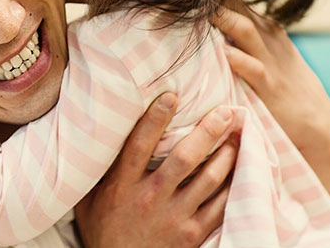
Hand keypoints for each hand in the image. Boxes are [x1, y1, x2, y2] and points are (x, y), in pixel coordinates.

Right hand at [75, 94, 238, 247]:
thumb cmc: (103, 231)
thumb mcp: (88, 200)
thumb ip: (95, 170)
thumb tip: (96, 132)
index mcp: (122, 186)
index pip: (140, 144)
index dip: (156, 118)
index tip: (172, 95)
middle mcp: (150, 198)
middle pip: (184, 158)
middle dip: (208, 131)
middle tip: (225, 111)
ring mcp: (175, 218)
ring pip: (209, 180)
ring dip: (227, 154)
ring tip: (238, 134)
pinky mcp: (193, 235)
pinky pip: (220, 206)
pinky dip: (233, 184)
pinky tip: (241, 168)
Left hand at [210, 0, 329, 210]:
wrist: (317, 124)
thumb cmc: (281, 85)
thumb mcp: (262, 52)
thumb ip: (237, 35)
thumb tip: (201, 20)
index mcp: (262, 27)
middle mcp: (265, 37)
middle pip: (234, 4)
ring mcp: (268, 60)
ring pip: (242, 28)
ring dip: (220, 17)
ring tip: (197, 8)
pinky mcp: (269, 87)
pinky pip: (252, 68)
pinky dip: (236, 59)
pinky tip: (220, 53)